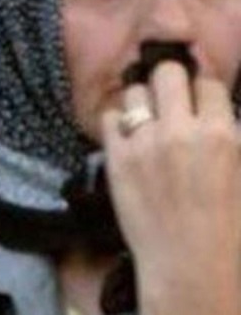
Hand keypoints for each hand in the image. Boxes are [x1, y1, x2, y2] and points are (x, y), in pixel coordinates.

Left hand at [102, 61, 240, 313]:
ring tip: (147, 117)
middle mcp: (181, 131)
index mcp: (222, 134)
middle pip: (168, 73)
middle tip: (170, 97)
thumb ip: (228, 135)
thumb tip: (215, 111)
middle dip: (170, 81)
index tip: (198, 96)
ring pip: (135, 91)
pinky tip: (127, 136)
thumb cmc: (228, 227)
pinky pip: (109, 117)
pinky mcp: (116, 157)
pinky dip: (118, 122)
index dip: (203, 89)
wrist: (191, 265)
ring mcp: (144, 142)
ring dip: (142, 100)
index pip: (209, 83)